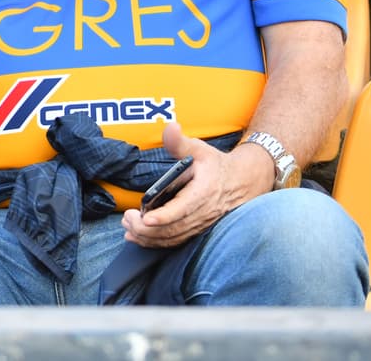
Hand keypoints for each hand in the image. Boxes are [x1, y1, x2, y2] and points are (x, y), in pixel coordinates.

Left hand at [121, 122, 272, 247]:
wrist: (243, 182)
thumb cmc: (217, 165)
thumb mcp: (200, 150)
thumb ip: (180, 142)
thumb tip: (170, 127)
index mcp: (203, 193)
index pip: (182, 209)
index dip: (164, 216)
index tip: (145, 218)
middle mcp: (203, 213)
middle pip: (173, 228)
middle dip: (147, 229)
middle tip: (127, 220)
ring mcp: (201, 225)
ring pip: (174, 238)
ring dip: (149, 237)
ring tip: (128, 229)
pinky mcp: (198, 230)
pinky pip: (177, 241)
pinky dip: (157, 243)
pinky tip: (140, 238)